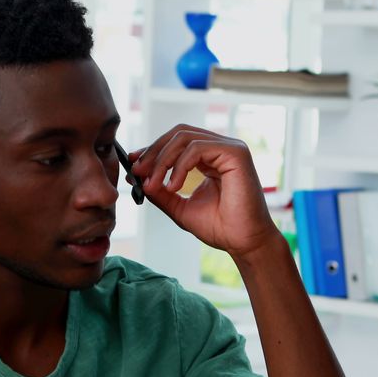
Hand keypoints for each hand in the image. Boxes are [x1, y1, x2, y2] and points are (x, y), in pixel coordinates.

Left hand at [129, 125, 280, 259]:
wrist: (243, 242)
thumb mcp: (180, 207)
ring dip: (162, 159)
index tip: (133, 165)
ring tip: (153, 183)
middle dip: (154, 151)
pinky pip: (197, 148)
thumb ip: (161, 192)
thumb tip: (138, 178)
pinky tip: (173, 186)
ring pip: (185, 138)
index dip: (153, 150)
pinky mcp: (235, 153)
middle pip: (178, 133)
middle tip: (137, 172)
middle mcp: (220, 148)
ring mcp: (229, 148)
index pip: (177, 141)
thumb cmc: (220, 227)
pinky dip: (179, 166)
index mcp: (210, 158)